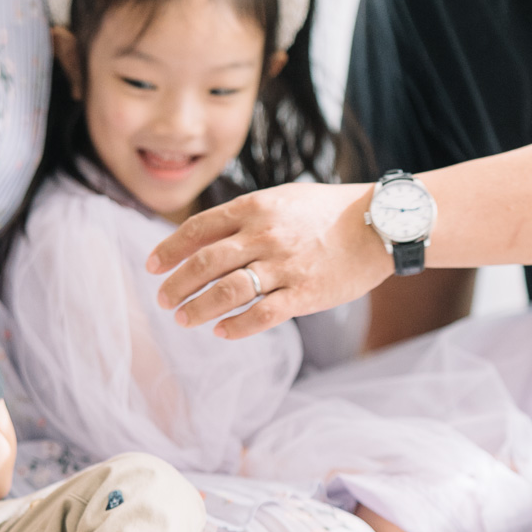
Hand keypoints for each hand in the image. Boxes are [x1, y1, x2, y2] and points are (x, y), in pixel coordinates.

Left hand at [147, 181, 393, 338]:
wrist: (379, 224)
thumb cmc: (328, 211)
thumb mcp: (282, 198)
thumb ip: (246, 214)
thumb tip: (205, 236)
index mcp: (255, 207)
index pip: (198, 229)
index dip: (169, 249)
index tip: (152, 266)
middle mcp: (265, 235)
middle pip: (205, 263)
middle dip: (177, 284)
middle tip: (163, 300)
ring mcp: (285, 265)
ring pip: (227, 292)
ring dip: (198, 308)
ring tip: (183, 319)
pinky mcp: (305, 293)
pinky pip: (262, 316)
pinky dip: (236, 327)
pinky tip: (221, 333)